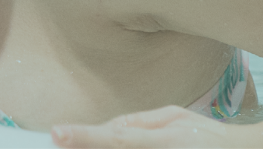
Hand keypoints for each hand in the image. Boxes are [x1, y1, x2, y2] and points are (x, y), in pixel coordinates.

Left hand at [52, 105, 234, 147]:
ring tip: (82, 143)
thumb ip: (136, 122)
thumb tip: (106, 128)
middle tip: (63, 140)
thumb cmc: (205, 136)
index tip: (57, 133)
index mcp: (159, 142)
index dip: (82, 137)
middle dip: (83, 147)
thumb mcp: (173, 116)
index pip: (113, 139)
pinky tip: (122, 146)